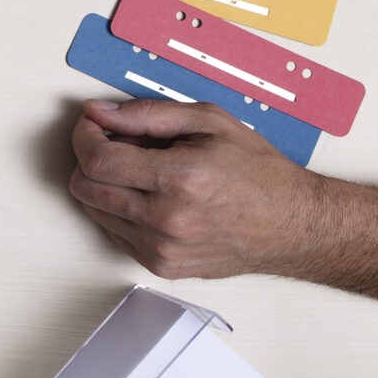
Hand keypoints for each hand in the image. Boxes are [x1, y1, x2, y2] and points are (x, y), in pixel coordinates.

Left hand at [67, 98, 325, 280]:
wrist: (294, 225)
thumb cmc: (257, 172)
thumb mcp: (210, 122)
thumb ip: (147, 114)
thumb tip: (99, 112)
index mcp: (180, 180)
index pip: (97, 161)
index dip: (83, 136)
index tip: (92, 124)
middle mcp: (167, 220)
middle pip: (85, 187)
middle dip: (89, 157)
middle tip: (114, 143)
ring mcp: (163, 249)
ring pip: (94, 210)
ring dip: (103, 184)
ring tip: (139, 170)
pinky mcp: (162, 265)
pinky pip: (113, 231)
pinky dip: (118, 209)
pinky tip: (147, 195)